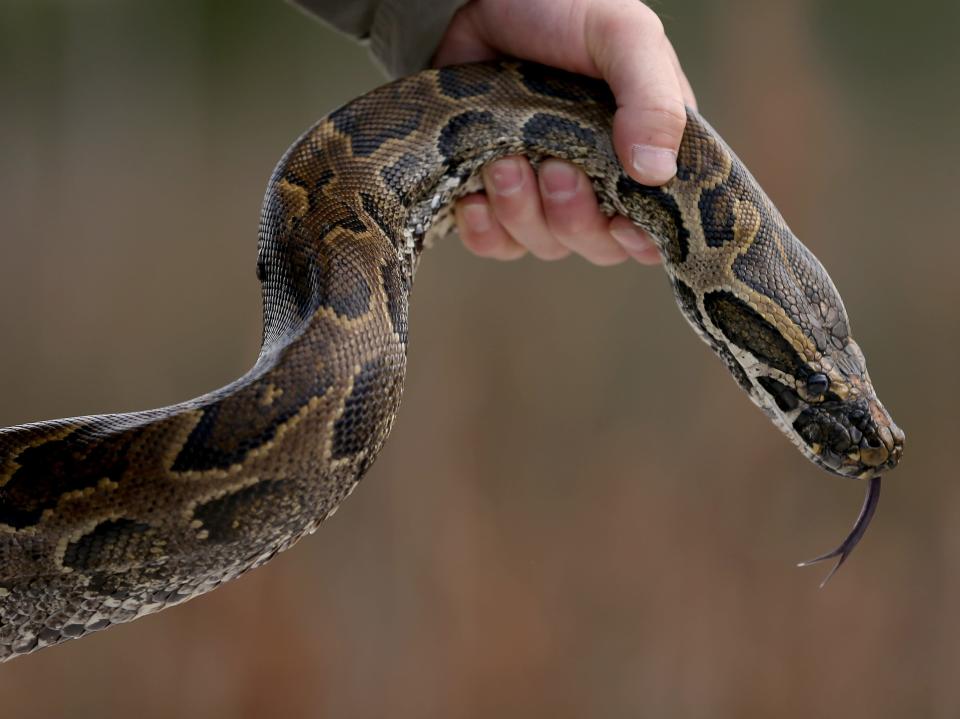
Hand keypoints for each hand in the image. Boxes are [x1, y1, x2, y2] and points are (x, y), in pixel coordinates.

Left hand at [434, 0, 696, 265]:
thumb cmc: (565, 9)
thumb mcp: (623, 37)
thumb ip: (652, 99)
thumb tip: (657, 173)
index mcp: (643, 151)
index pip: (654, 227)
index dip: (639, 240)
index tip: (621, 225)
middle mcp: (598, 181)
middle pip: (595, 245)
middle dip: (572, 216)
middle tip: (554, 167)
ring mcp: (542, 192)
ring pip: (543, 244)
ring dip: (521, 212)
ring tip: (503, 161)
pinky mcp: (494, 194)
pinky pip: (494, 243)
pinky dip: (483, 229)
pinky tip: (473, 197)